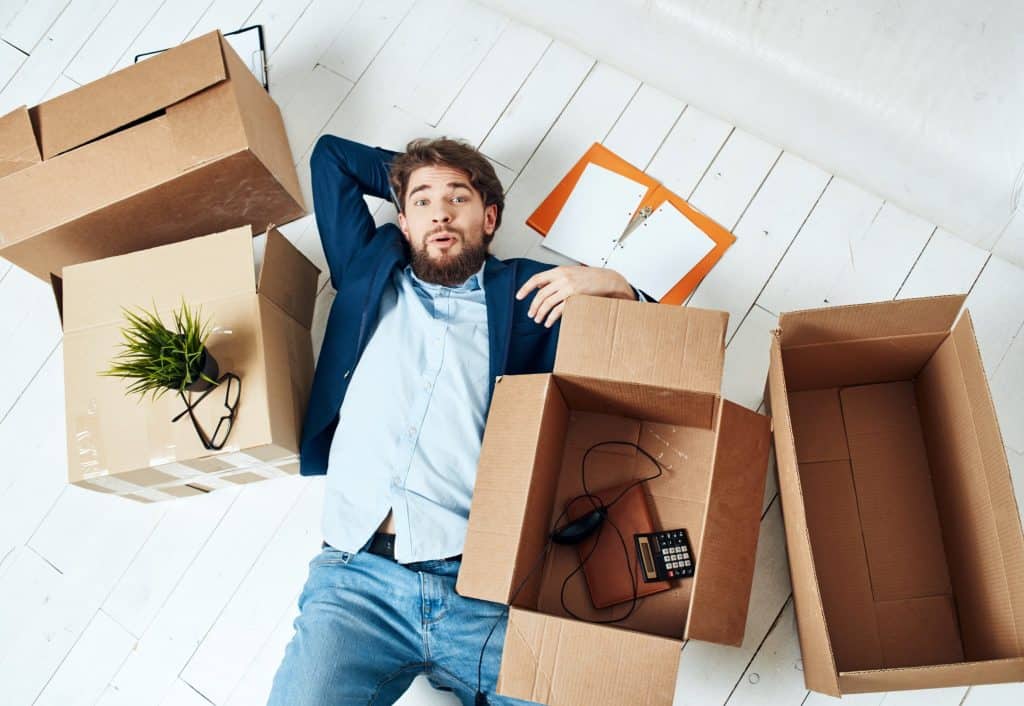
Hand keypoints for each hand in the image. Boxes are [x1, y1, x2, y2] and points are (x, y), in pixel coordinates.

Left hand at [515, 266, 634, 327]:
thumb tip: (540, 285)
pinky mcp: (574, 297)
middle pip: (541, 294)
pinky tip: (549, 322)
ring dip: (540, 313)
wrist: (608, 279)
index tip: (518, 296)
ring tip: (538, 320)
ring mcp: (568, 287)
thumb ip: (556, 278)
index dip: (526, 288)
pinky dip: (551, 317)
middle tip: (531, 314)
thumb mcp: (570, 272)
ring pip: (547, 302)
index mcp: (559, 271)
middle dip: (533, 306)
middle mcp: (562, 277)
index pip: (537, 278)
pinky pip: (558, 309)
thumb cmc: (590, 277)